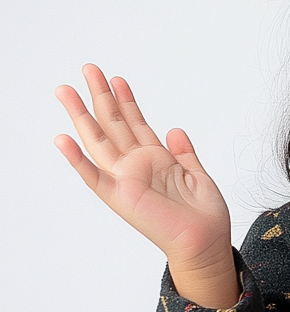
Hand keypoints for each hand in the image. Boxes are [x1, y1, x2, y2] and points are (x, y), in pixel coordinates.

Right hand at [55, 65, 237, 305]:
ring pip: (99, 140)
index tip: (117, 78)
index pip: (136, 122)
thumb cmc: (204, 216)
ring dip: (82, 114)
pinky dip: (77, 159)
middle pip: (113, 123)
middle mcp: (136, 165)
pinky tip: (63, 140)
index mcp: (156, 159)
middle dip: (100, 95)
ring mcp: (125, 179)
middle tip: (88, 68)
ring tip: (65, 90)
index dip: (127, 100)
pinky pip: (93, 176)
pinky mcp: (119, 197)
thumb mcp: (198, 176)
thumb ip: (185, 153)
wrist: (205, 243)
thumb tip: (175, 129)